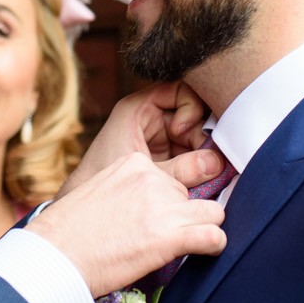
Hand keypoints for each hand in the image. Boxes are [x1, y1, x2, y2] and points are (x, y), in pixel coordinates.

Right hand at [29, 149, 226, 296]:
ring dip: (203, 228)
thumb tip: (147, 208)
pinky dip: (215, 245)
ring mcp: (163, 205)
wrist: (54, 256)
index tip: (160, 218)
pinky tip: (206, 252)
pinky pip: (214, 235)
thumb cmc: (69, 232)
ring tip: (189, 246)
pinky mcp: (170, 235)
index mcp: (134, 163)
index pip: (172, 177)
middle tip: (163, 239)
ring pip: (212, 212)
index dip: (170, 202)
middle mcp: (152, 178)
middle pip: (191, 195)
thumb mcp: (99, 192)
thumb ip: (128, 190)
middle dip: (184, 216)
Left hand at [60, 82, 211, 196]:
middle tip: (206, 160)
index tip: (181, 131)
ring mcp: (160, 138)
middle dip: (201, 138)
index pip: (180, 90)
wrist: (85, 212)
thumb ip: (181, 168)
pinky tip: (199, 181)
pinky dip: (197, 168)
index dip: (189, 107)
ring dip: (203, 156)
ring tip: (202, 176)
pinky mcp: (165, 158)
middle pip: (193, 117)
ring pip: (195, 139)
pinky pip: (190, 156)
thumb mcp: (144, 170)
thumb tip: (217, 163)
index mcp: (139, 108)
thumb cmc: (103, 181)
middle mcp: (152, 119)